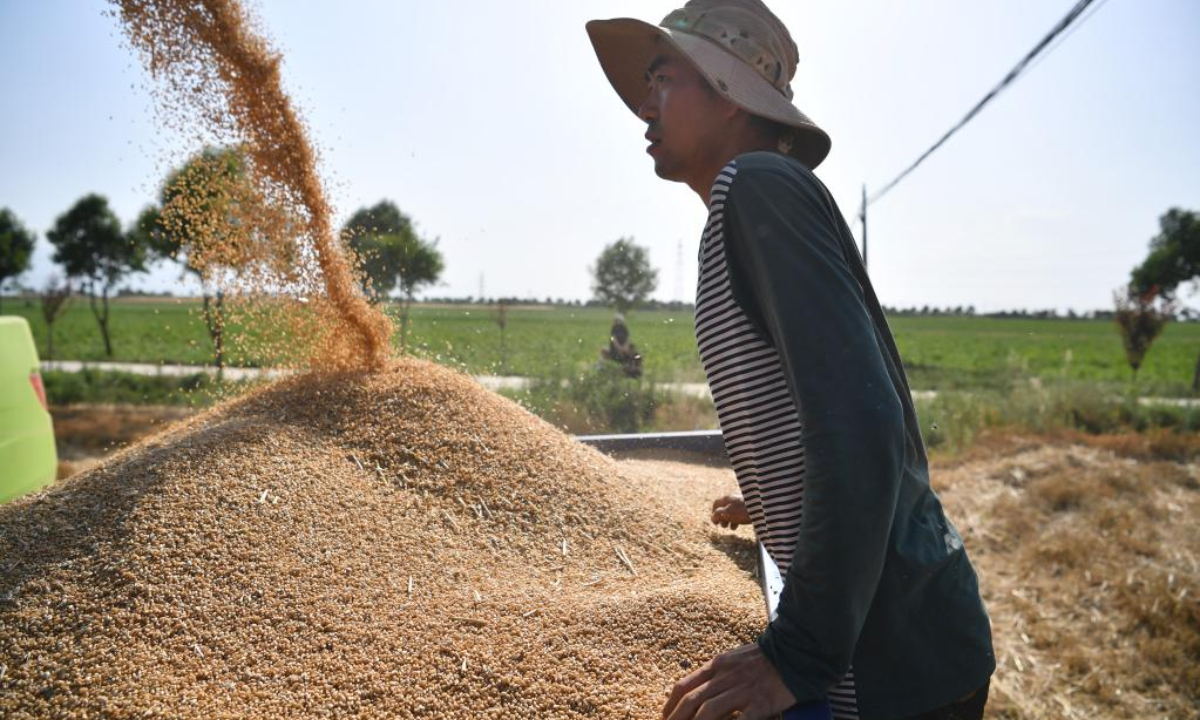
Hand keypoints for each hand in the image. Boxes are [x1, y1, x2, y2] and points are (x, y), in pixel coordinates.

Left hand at [662, 643, 795, 719]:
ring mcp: (743, 690)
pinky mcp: (761, 703)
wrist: (796, 652)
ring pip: (709, 711)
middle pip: (692, 701)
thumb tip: (700, 691)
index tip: (664, 717)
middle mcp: (726, 677)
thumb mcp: (734, 658)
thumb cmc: (766, 657)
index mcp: (717, 665)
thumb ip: (717, 673)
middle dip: (676, 719)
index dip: (670, 704)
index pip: (685, 685)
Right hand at [710, 494, 750, 529]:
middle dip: (723, 518)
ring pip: (732, 511)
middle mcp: (734, 499)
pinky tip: (739, 525)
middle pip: (724, 508)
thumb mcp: (727, 513)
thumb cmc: (742, 511)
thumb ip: (718, 515)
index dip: (714, 513)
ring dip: (730, 520)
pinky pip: (740, 513)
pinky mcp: (749, 508)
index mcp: (727, 498)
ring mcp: (741, 503)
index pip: (716, 504)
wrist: (762, 509)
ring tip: (732, 528)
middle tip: (723, 526)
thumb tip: (713, 518)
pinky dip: (737, 520)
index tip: (715, 522)